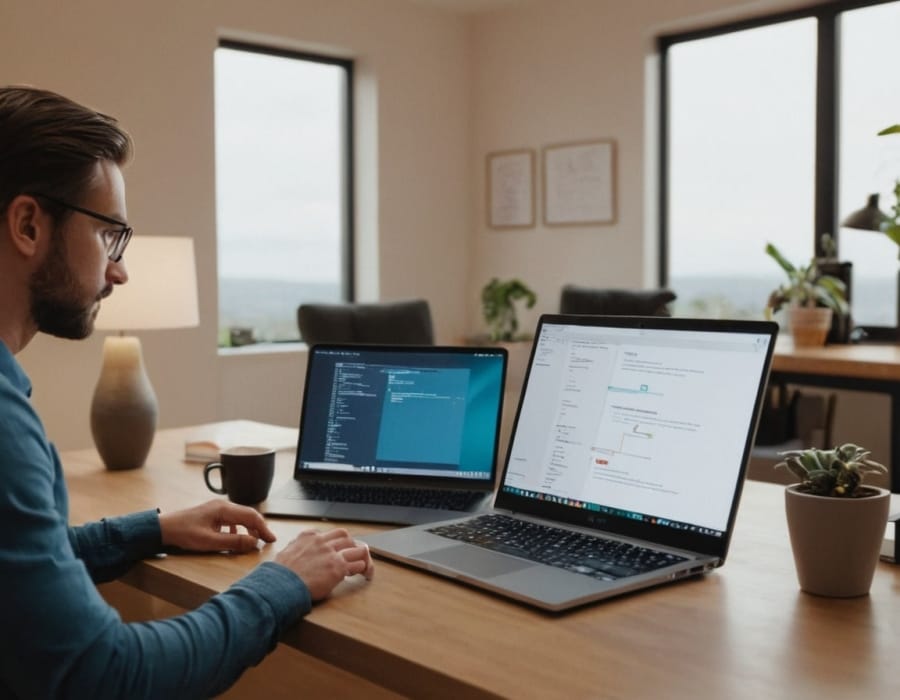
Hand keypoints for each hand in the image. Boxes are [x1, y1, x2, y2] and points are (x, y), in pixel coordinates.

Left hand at [158, 499, 276, 552]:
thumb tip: (253, 543)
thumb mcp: (209, 541)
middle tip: (267, 541)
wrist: (163, 528)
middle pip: (248, 514)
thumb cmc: (184, 533)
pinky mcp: (213, 514)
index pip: (251, 517)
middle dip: (259, 528)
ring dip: (249, 528)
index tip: (271, 540)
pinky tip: (235, 538)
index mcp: (224, 509)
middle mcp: (223, 505)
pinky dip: (238, 528)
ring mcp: (218, 508)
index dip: (263, 529)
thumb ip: (233, 542)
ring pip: (241, 517)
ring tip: (253, 541)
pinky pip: (232, 519)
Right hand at [275, 528, 373, 600]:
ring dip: (359, 556)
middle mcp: (322, 542)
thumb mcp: (286, 552)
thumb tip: (298, 549)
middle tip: (351, 555)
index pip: (330, 533)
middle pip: (345, 536)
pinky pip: (358, 564)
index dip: (336, 542)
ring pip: (356, 548)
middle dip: (350, 545)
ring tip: (360, 564)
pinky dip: (362, 568)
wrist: (280, 585)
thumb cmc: (280, 574)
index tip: (338, 549)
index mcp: (309, 536)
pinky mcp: (338, 568)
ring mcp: (331, 554)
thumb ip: (296, 547)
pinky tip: (360, 573)